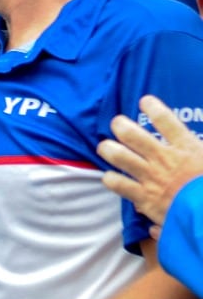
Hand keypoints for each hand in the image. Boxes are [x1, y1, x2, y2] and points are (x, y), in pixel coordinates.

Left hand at [99, 94, 202, 229]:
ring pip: (119, 156)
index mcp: (187, 148)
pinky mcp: (144, 197)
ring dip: (108, 149)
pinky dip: (111, 180)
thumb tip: (197, 143)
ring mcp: (151, 177)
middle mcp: (164, 159)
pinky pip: (118, 184)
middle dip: (121, 126)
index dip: (153, 107)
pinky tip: (109, 178)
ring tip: (105, 147)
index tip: (145, 101)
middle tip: (118, 124)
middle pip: (132, 134)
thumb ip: (200, 150)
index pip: (166, 120)